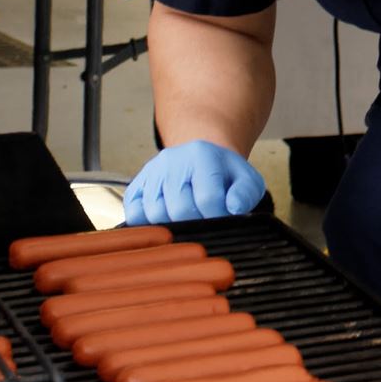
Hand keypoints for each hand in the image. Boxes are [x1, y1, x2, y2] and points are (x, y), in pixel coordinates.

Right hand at [122, 139, 265, 223]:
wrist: (200, 160)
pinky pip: (134, 215)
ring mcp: (150, 174)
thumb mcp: (246, 179)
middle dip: (197, 224)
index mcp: (201, 155)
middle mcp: (170, 161)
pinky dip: (148, 226)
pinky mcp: (136, 187)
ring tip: (188, 221)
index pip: (208, 198)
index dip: (218, 217)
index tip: (224, 220)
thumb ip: (246, 193)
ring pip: (155, 215)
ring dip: (173, 226)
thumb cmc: (223, 175)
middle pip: (179, 210)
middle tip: (206, 222)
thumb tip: (233, 208)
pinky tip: (166, 222)